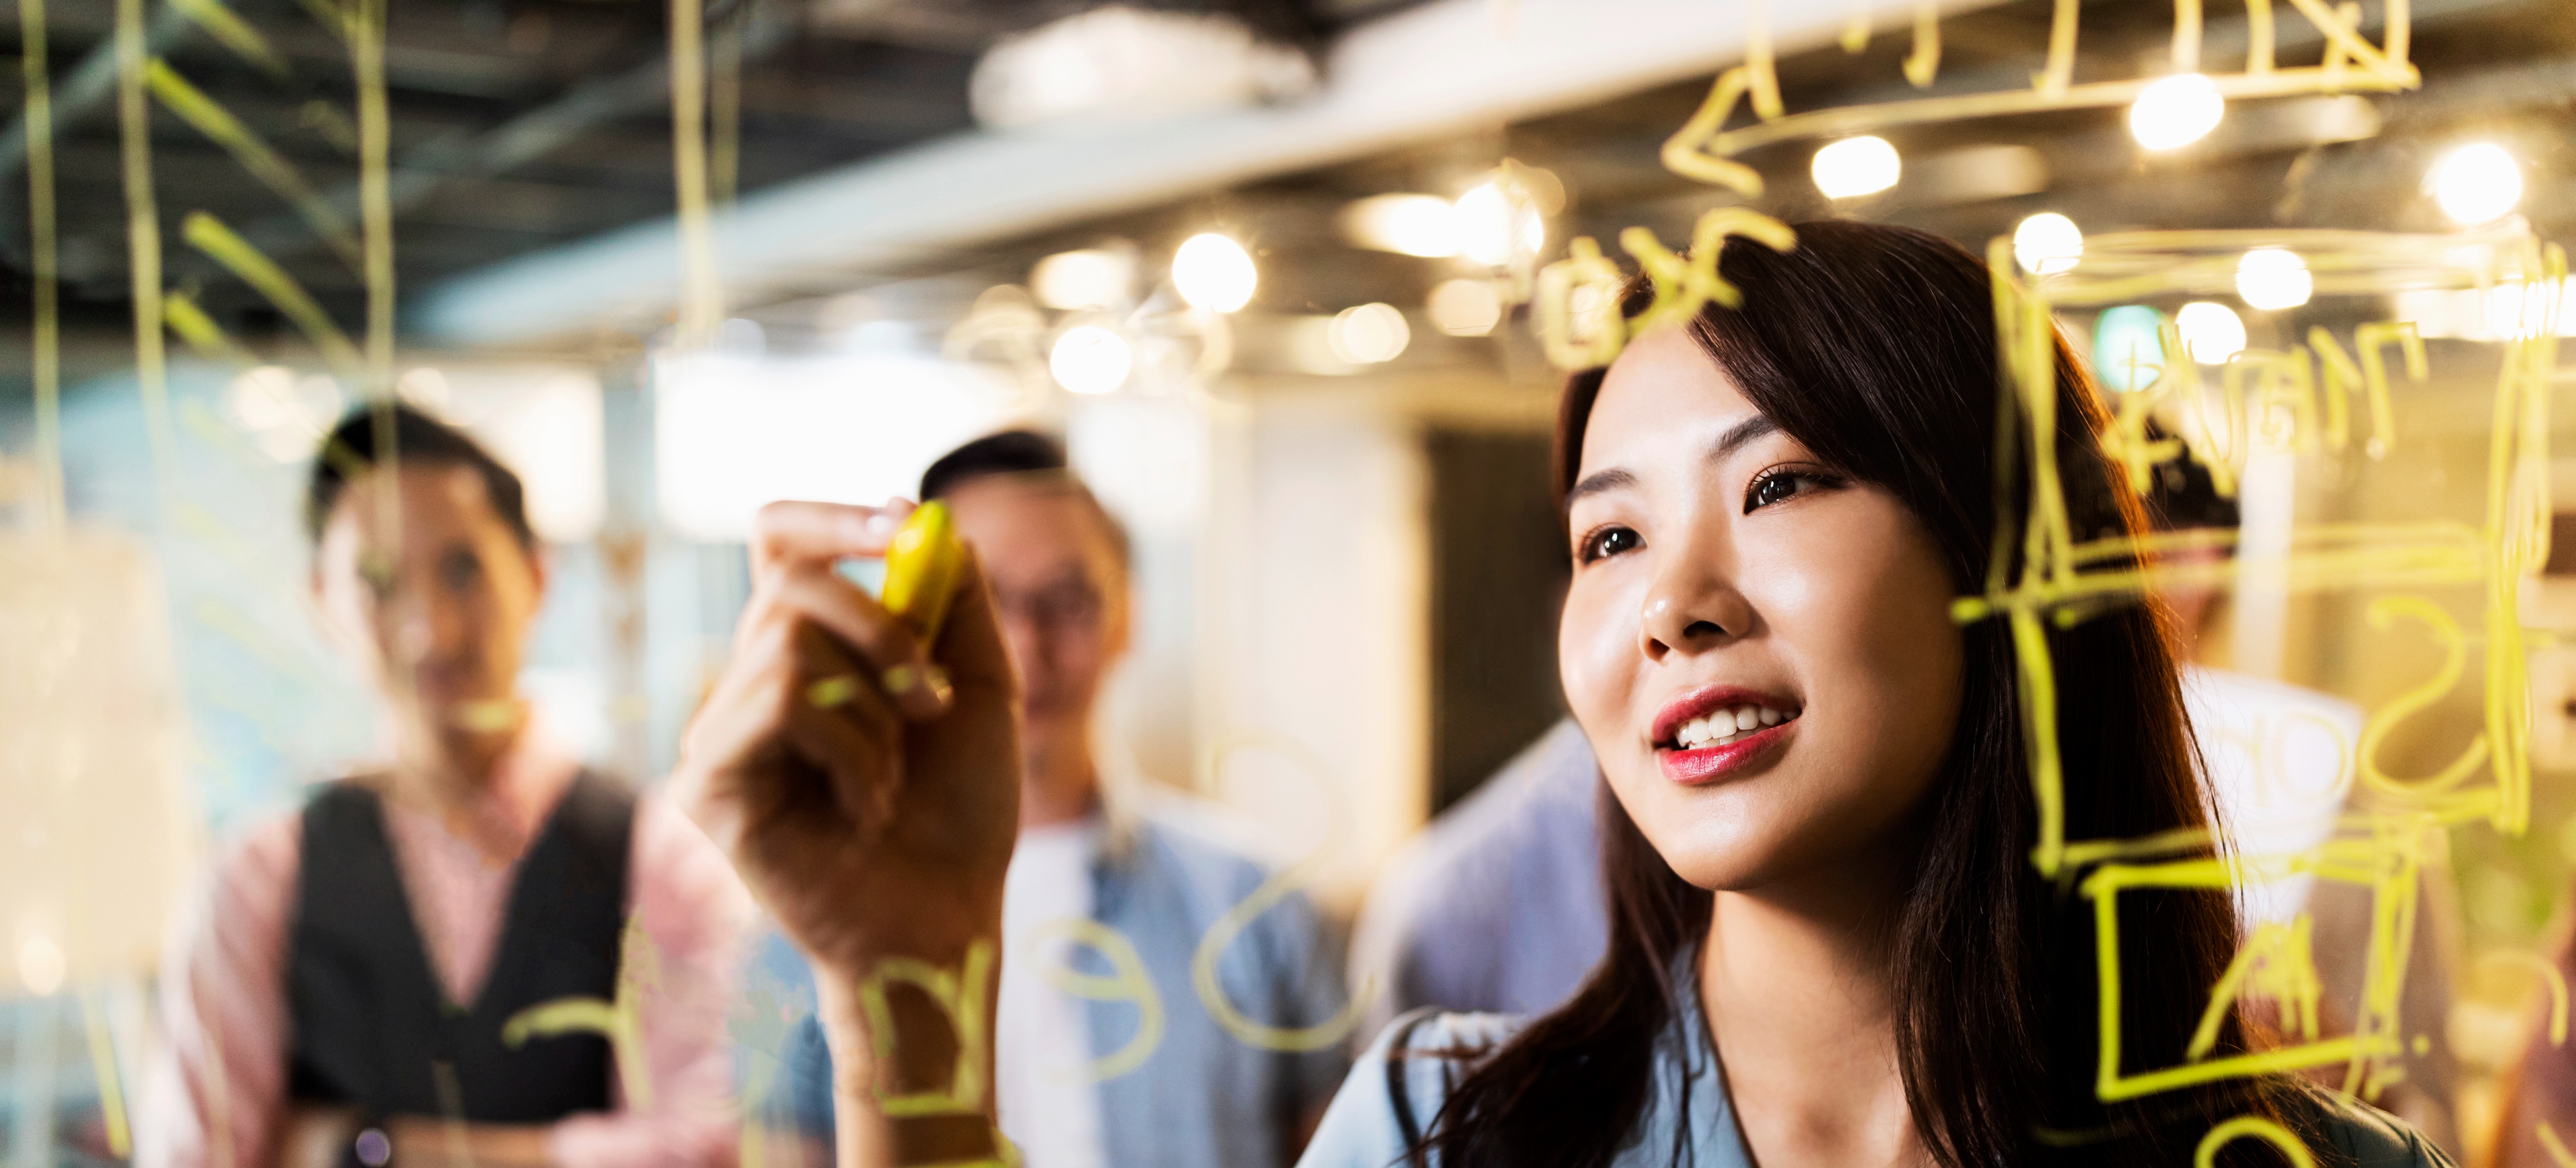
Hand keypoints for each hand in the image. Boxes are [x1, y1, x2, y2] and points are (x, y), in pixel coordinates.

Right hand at [671, 500, 1020, 980]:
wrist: (949, 912)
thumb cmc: (961, 808)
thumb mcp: (982, 682)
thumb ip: (956, 596)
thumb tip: (921, 514)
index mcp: (810, 648)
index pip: (780, 542)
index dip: (831, 517)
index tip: (900, 524)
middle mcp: (751, 680)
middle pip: (789, 582)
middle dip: (883, 629)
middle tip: (933, 700)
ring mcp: (722, 731)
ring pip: (787, 642)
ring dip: (874, 708)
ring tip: (893, 776)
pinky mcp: (708, 779)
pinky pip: (778, 705)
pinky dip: (849, 750)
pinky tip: (864, 808)